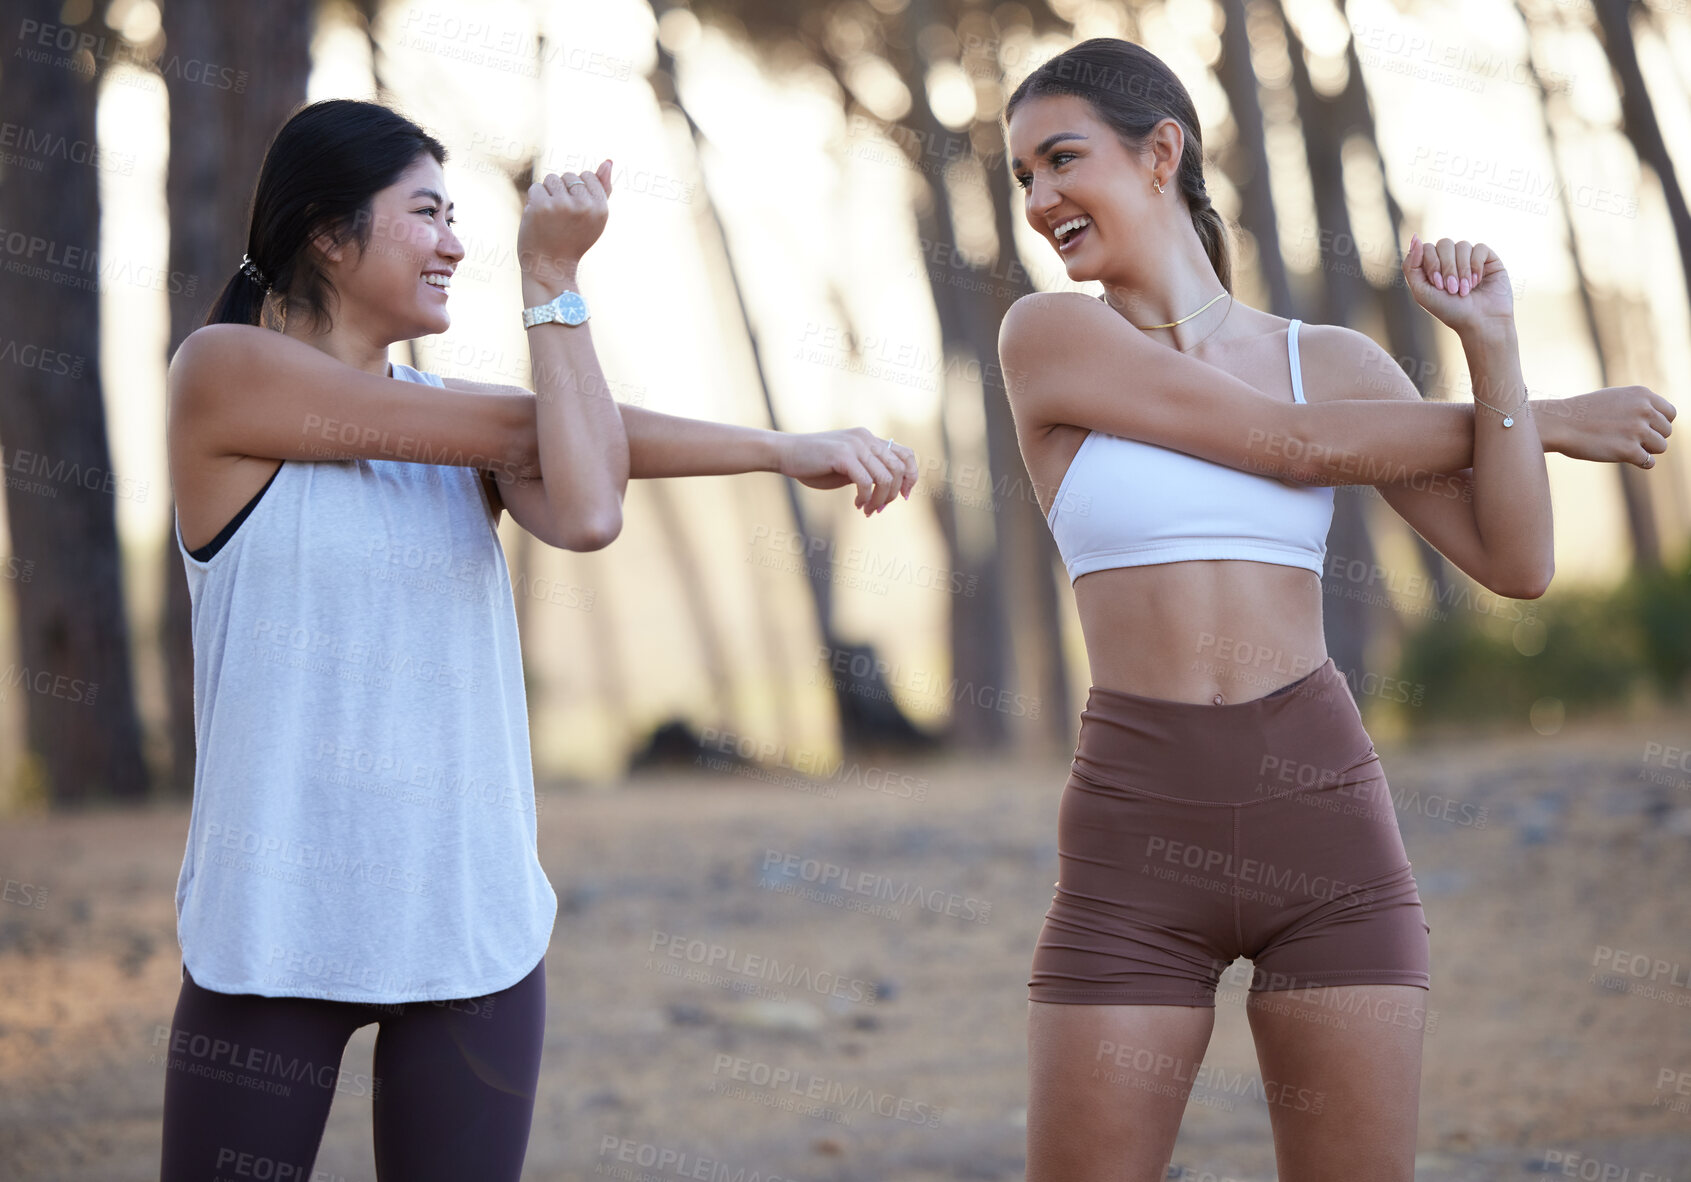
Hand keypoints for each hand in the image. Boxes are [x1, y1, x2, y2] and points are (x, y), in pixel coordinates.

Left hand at [518, 160, 612, 297]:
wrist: (550, 266)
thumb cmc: (573, 240)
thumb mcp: (594, 217)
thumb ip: (603, 189)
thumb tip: (608, 161)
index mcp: (601, 208)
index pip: (587, 176)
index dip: (578, 191)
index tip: (576, 213)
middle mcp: (584, 205)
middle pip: (568, 176)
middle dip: (562, 192)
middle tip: (562, 219)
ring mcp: (562, 205)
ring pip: (551, 180)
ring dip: (547, 195)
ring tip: (550, 217)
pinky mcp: (541, 206)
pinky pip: (536, 188)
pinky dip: (534, 201)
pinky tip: (538, 218)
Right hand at [777, 428, 918, 515]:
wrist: (785, 453)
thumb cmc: (813, 464)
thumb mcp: (846, 466)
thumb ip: (867, 471)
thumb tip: (889, 489)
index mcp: (869, 438)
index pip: (906, 454)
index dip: (911, 477)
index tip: (904, 496)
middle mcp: (866, 438)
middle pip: (899, 469)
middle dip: (893, 495)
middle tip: (878, 509)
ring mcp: (855, 445)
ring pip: (885, 478)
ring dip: (879, 501)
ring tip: (867, 510)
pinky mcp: (843, 455)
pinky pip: (867, 482)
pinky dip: (866, 498)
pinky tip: (857, 505)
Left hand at [1402, 233, 1512, 337]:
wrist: (1480, 322)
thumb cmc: (1450, 310)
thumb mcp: (1422, 292)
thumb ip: (1411, 266)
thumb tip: (1415, 237)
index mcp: (1433, 266)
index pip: (1426, 248)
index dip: (1432, 264)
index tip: (1438, 285)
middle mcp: (1451, 259)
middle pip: (1444, 244)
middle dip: (1446, 267)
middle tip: (1451, 289)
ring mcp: (1469, 257)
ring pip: (1461, 245)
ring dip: (1461, 270)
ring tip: (1465, 290)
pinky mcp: (1488, 258)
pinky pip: (1479, 248)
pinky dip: (1475, 266)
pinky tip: (1477, 281)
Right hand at [1546, 385, 1673, 468]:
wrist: (1559, 423)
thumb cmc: (1582, 412)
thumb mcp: (1614, 398)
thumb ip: (1638, 405)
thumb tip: (1658, 420)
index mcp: (1642, 395)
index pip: (1670, 413)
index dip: (1658, 424)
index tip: (1643, 429)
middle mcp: (1644, 410)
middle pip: (1667, 431)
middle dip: (1651, 438)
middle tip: (1628, 439)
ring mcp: (1637, 431)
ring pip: (1661, 447)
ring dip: (1646, 450)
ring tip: (1624, 447)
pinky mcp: (1628, 450)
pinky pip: (1649, 462)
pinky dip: (1640, 462)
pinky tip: (1623, 457)